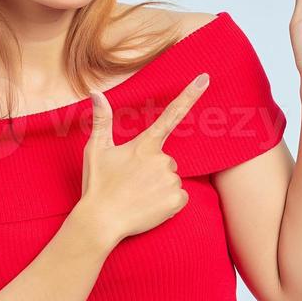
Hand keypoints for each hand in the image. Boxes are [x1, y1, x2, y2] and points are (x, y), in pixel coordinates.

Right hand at [78, 73, 209, 243]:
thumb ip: (102, 120)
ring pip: (172, 179)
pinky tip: (149, 206)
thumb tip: (96, 93)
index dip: (190, 95)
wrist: (101, 221)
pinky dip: (168, 202)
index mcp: (145, 145)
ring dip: (159, 187)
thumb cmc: (98, 185)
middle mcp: (163, 159)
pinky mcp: (178, 200)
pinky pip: (179, 197)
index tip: (205, 78)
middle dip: (152, 170)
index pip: (171, 114)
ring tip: (138, 196)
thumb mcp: (97, 150)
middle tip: (131, 183)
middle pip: (166, 160)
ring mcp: (171, 180)